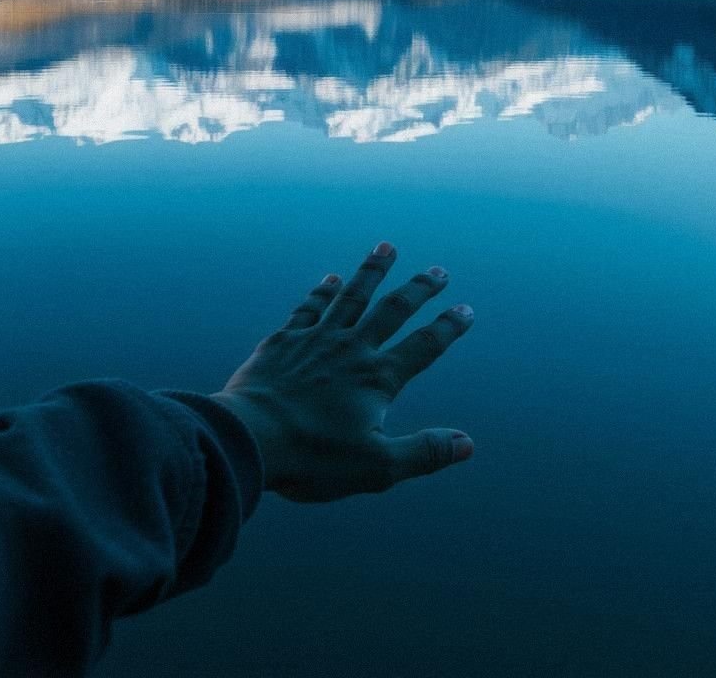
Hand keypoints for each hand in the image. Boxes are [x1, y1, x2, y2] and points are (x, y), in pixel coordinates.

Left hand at [212, 242, 473, 501]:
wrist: (248, 439)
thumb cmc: (312, 458)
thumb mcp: (377, 468)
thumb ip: (424, 452)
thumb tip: (467, 444)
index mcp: (377, 379)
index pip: (423, 347)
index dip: (448, 328)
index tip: (466, 310)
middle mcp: (351, 350)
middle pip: (392, 310)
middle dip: (419, 289)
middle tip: (439, 271)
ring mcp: (316, 341)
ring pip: (351, 297)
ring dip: (372, 272)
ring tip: (386, 248)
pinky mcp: (283, 342)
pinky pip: (309, 308)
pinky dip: (322, 292)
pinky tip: (330, 280)